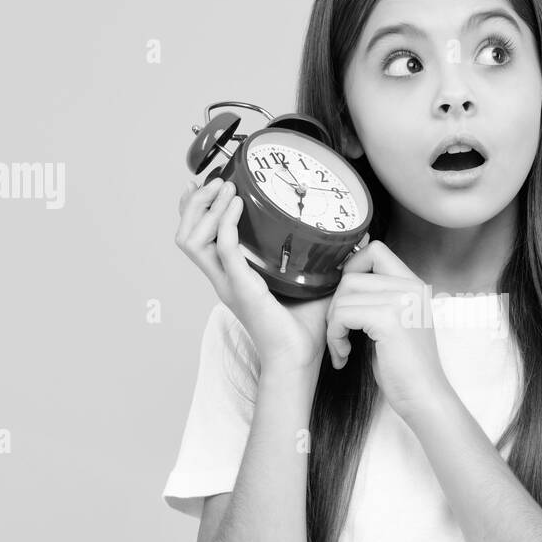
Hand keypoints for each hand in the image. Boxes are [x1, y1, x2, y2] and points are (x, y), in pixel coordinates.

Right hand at [175, 178, 357, 373]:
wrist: (301, 360)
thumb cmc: (306, 330)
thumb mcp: (313, 284)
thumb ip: (324, 259)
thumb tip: (356, 235)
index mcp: (234, 277)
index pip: (198, 239)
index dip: (196, 210)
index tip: (209, 184)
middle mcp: (224, 279)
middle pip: (186, 235)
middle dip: (194, 203)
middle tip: (215, 182)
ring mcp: (229, 284)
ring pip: (192, 240)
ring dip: (204, 209)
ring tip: (224, 189)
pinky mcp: (242, 288)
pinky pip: (223, 249)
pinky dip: (226, 223)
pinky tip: (238, 206)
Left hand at [325, 240, 453, 421]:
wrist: (424, 397)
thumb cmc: (405, 367)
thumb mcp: (396, 322)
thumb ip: (379, 297)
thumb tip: (344, 278)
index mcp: (414, 284)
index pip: (375, 250)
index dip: (351, 270)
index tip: (347, 301)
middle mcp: (411, 286)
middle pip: (352, 274)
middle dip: (336, 305)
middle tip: (340, 333)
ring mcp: (401, 301)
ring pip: (343, 295)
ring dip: (332, 324)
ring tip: (342, 348)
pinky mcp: (389, 319)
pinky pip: (342, 314)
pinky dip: (335, 336)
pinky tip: (345, 355)